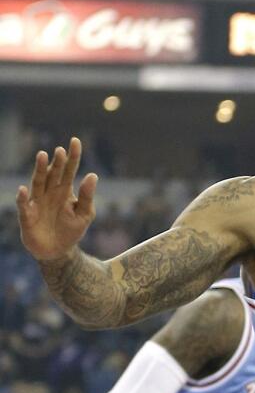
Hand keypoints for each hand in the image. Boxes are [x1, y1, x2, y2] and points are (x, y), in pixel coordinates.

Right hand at [15, 137, 98, 261]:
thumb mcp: (85, 215)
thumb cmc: (71, 230)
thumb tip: (93, 175)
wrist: (57, 251)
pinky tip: (24, 190)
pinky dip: (23, 198)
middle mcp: (50, 192)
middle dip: (57, 162)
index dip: (72, 156)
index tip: (75, 141)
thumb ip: (87, 196)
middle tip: (61, 150)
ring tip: (43, 156)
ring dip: (40, 170)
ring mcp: (37, 202)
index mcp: (65, 191)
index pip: (69, 170)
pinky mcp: (27, 215)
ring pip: (38, 183)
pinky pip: (24, 205)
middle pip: (53, 174)